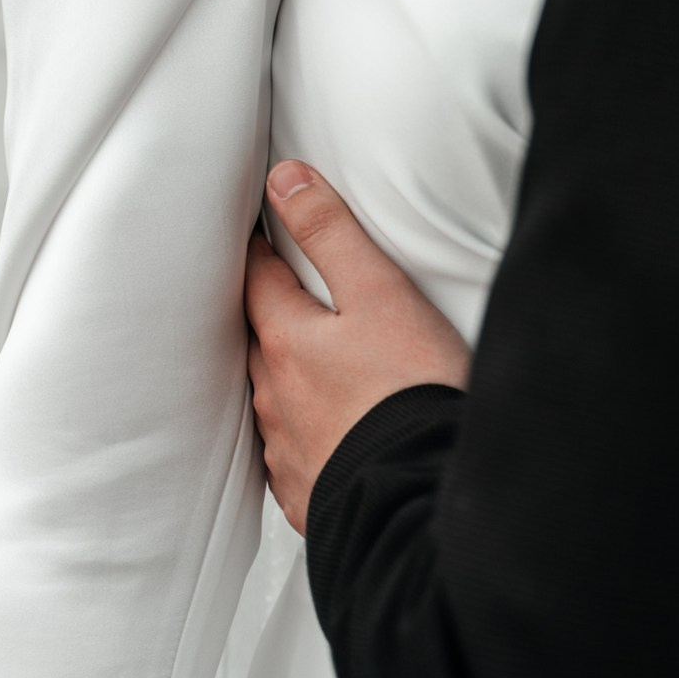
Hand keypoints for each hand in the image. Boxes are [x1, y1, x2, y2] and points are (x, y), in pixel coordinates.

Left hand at [245, 161, 470, 534]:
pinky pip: (292, 453)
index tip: (263, 236)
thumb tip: (285, 180)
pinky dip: (302, 435)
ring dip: (284, 377)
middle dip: (268, 315)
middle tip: (282, 294)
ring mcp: (286, 449)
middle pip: (260, 341)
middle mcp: (273, 396)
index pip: (257, 280)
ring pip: (272, 399)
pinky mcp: (306, 492)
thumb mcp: (379, 292)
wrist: (421, 497)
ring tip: (306, 364)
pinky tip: (323, 434)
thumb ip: (331, 233)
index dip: (262, 252)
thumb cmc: (410, 393)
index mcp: (286, 340)